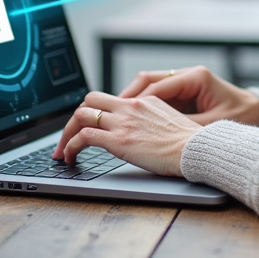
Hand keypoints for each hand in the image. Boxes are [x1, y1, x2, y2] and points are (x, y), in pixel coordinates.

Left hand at [51, 91, 200, 175]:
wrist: (196, 149)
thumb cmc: (189, 142)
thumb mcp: (170, 121)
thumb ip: (152, 120)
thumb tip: (143, 132)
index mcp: (143, 100)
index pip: (110, 99)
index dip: (95, 112)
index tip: (88, 126)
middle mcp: (130, 106)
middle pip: (89, 100)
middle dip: (75, 119)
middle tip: (69, 137)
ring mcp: (122, 122)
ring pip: (81, 115)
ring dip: (67, 134)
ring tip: (63, 152)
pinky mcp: (118, 141)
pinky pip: (83, 138)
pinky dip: (70, 148)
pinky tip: (69, 159)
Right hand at [119, 66, 258, 126]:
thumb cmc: (242, 117)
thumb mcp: (214, 125)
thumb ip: (187, 127)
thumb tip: (161, 133)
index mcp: (195, 77)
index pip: (156, 85)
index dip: (136, 99)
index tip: (120, 112)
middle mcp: (188, 75)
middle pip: (148, 80)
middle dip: (129, 96)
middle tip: (112, 112)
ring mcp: (185, 83)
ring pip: (151, 87)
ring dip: (135, 101)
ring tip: (119, 117)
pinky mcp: (185, 93)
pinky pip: (159, 96)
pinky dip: (146, 106)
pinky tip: (136, 120)